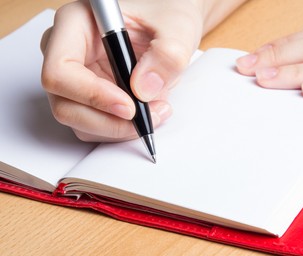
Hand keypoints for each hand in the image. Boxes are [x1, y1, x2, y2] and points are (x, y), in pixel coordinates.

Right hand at [40, 0, 204, 141]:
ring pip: (79, 120)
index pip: (61, 71)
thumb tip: (143, 90)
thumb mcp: (176, 27)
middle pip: (64, 104)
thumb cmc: (165, 14)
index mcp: (76, 24)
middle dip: (108, 121)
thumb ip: (166, 55)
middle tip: (146, 118)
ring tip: (155, 112)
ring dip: (117, 128)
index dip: (92, 96)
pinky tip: (146, 113)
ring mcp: (78, 77)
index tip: (129, 107)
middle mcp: (69, 52)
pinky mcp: (92, 95)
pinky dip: (120, 129)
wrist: (169, 26)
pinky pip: (95, 125)